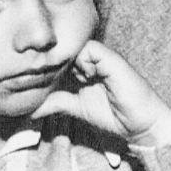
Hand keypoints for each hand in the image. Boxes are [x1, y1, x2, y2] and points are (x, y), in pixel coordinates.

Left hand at [34, 40, 170, 143]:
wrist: (140, 125)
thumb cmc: (114, 116)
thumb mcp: (78, 109)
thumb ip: (56, 104)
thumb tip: (30, 109)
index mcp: (85, 69)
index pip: (60, 57)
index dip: (48, 65)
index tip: (39, 78)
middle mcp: (93, 61)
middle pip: (66, 48)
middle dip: (54, 61)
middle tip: (48, 76)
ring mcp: (103, 60)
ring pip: (76, 45)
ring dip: (70, 61)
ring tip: (75, 80)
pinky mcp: (113, 61)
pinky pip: (92, 49)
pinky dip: (85, 61)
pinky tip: (88, 77)